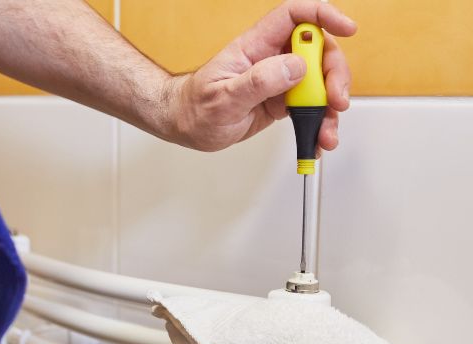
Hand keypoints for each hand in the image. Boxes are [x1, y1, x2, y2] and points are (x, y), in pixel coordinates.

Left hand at [163, 0, 356, 151]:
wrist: (187, 126)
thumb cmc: (196, 108)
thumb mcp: (222, 97)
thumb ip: (258, 81)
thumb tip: (294, 67)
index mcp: (256, 46)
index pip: (295, 16)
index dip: (323, 15)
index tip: (346, 29)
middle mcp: (271, 58)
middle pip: (318, 51)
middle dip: (334, 75)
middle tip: (334, 101)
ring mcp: (279, 79)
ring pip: (319, 82)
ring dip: (329, 107)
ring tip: (325, 133)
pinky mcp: (281, 100)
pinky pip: (309, 106)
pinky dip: (318, 123)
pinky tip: (316, 139)